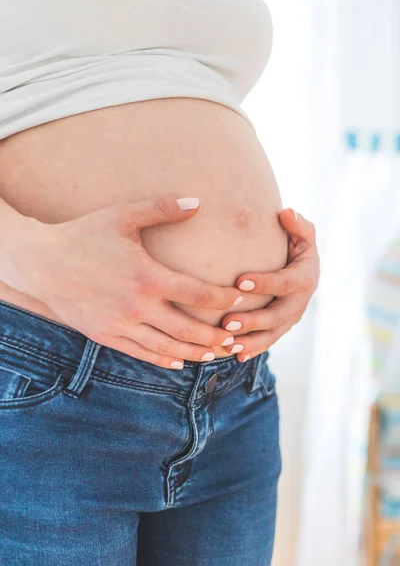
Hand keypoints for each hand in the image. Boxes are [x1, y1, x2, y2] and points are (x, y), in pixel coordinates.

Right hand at [5, 197, 242, 368]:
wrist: (41, 263)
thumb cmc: (84, 235)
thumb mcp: (122, 215)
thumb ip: (162, 208)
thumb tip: (198, 203)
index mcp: (147, 276)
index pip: (196, 293)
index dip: (222, 298)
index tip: (238, 299)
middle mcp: (137, 306)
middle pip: (187, 329)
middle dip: (215, 336)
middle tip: (235, 339)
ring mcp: (121, 325)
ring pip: (167, 347)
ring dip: (195, 353)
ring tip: (215, 355)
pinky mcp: (106, 336)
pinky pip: (140, 354)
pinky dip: (164, 360)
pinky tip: (179, 362)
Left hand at [221, 209, 319, 360]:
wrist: (303, 272)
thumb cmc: (297, 248)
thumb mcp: (303, 235)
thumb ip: (298, 225)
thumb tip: (286, 213)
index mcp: (304, 278)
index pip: (284, 283)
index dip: (264, 283)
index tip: (239, 281)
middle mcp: (299, 303)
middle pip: (275, 315)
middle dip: (252, 320)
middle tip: (227, 322)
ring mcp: (291, 319)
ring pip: (270, 334)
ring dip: (249, 340)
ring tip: (227, 342)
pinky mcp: (282, 329)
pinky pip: (268, 342)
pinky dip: (253, 349)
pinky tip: (235, 354)